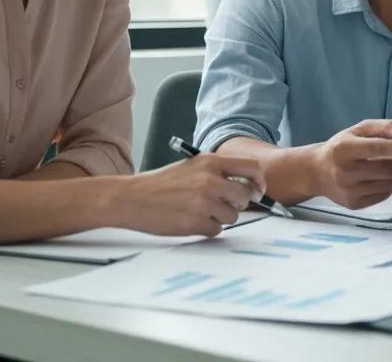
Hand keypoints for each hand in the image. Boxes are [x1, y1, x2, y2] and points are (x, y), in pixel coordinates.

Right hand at [112, 154, 265, 237]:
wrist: (133, 198)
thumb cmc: (162, 183)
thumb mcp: (192, 166)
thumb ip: (218, 171)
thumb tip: (247, 183)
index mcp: (210, 162)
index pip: (252, 168)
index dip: (258, 181)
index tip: (258, 189)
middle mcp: (211, 180)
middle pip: (245, 196)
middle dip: (238, 203)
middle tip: (226, 204)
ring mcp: (204, 203)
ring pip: (233, 216)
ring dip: (222, 217)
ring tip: (202, 211)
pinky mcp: (196, 223)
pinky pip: (217, 230)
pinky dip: (208, 228)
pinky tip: (192, 220)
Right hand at [312, 119, 391, 208]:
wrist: (317, 172)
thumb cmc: (340, 148)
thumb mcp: (355, 130)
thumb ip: (377, 127)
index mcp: (344, 149)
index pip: (377, 149)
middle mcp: (345, 172)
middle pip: (385, 170)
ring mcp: (348, 191)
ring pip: (386, 184)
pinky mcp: (353, 204)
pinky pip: (381, 195)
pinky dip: (391, 185)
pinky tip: (390, 177)